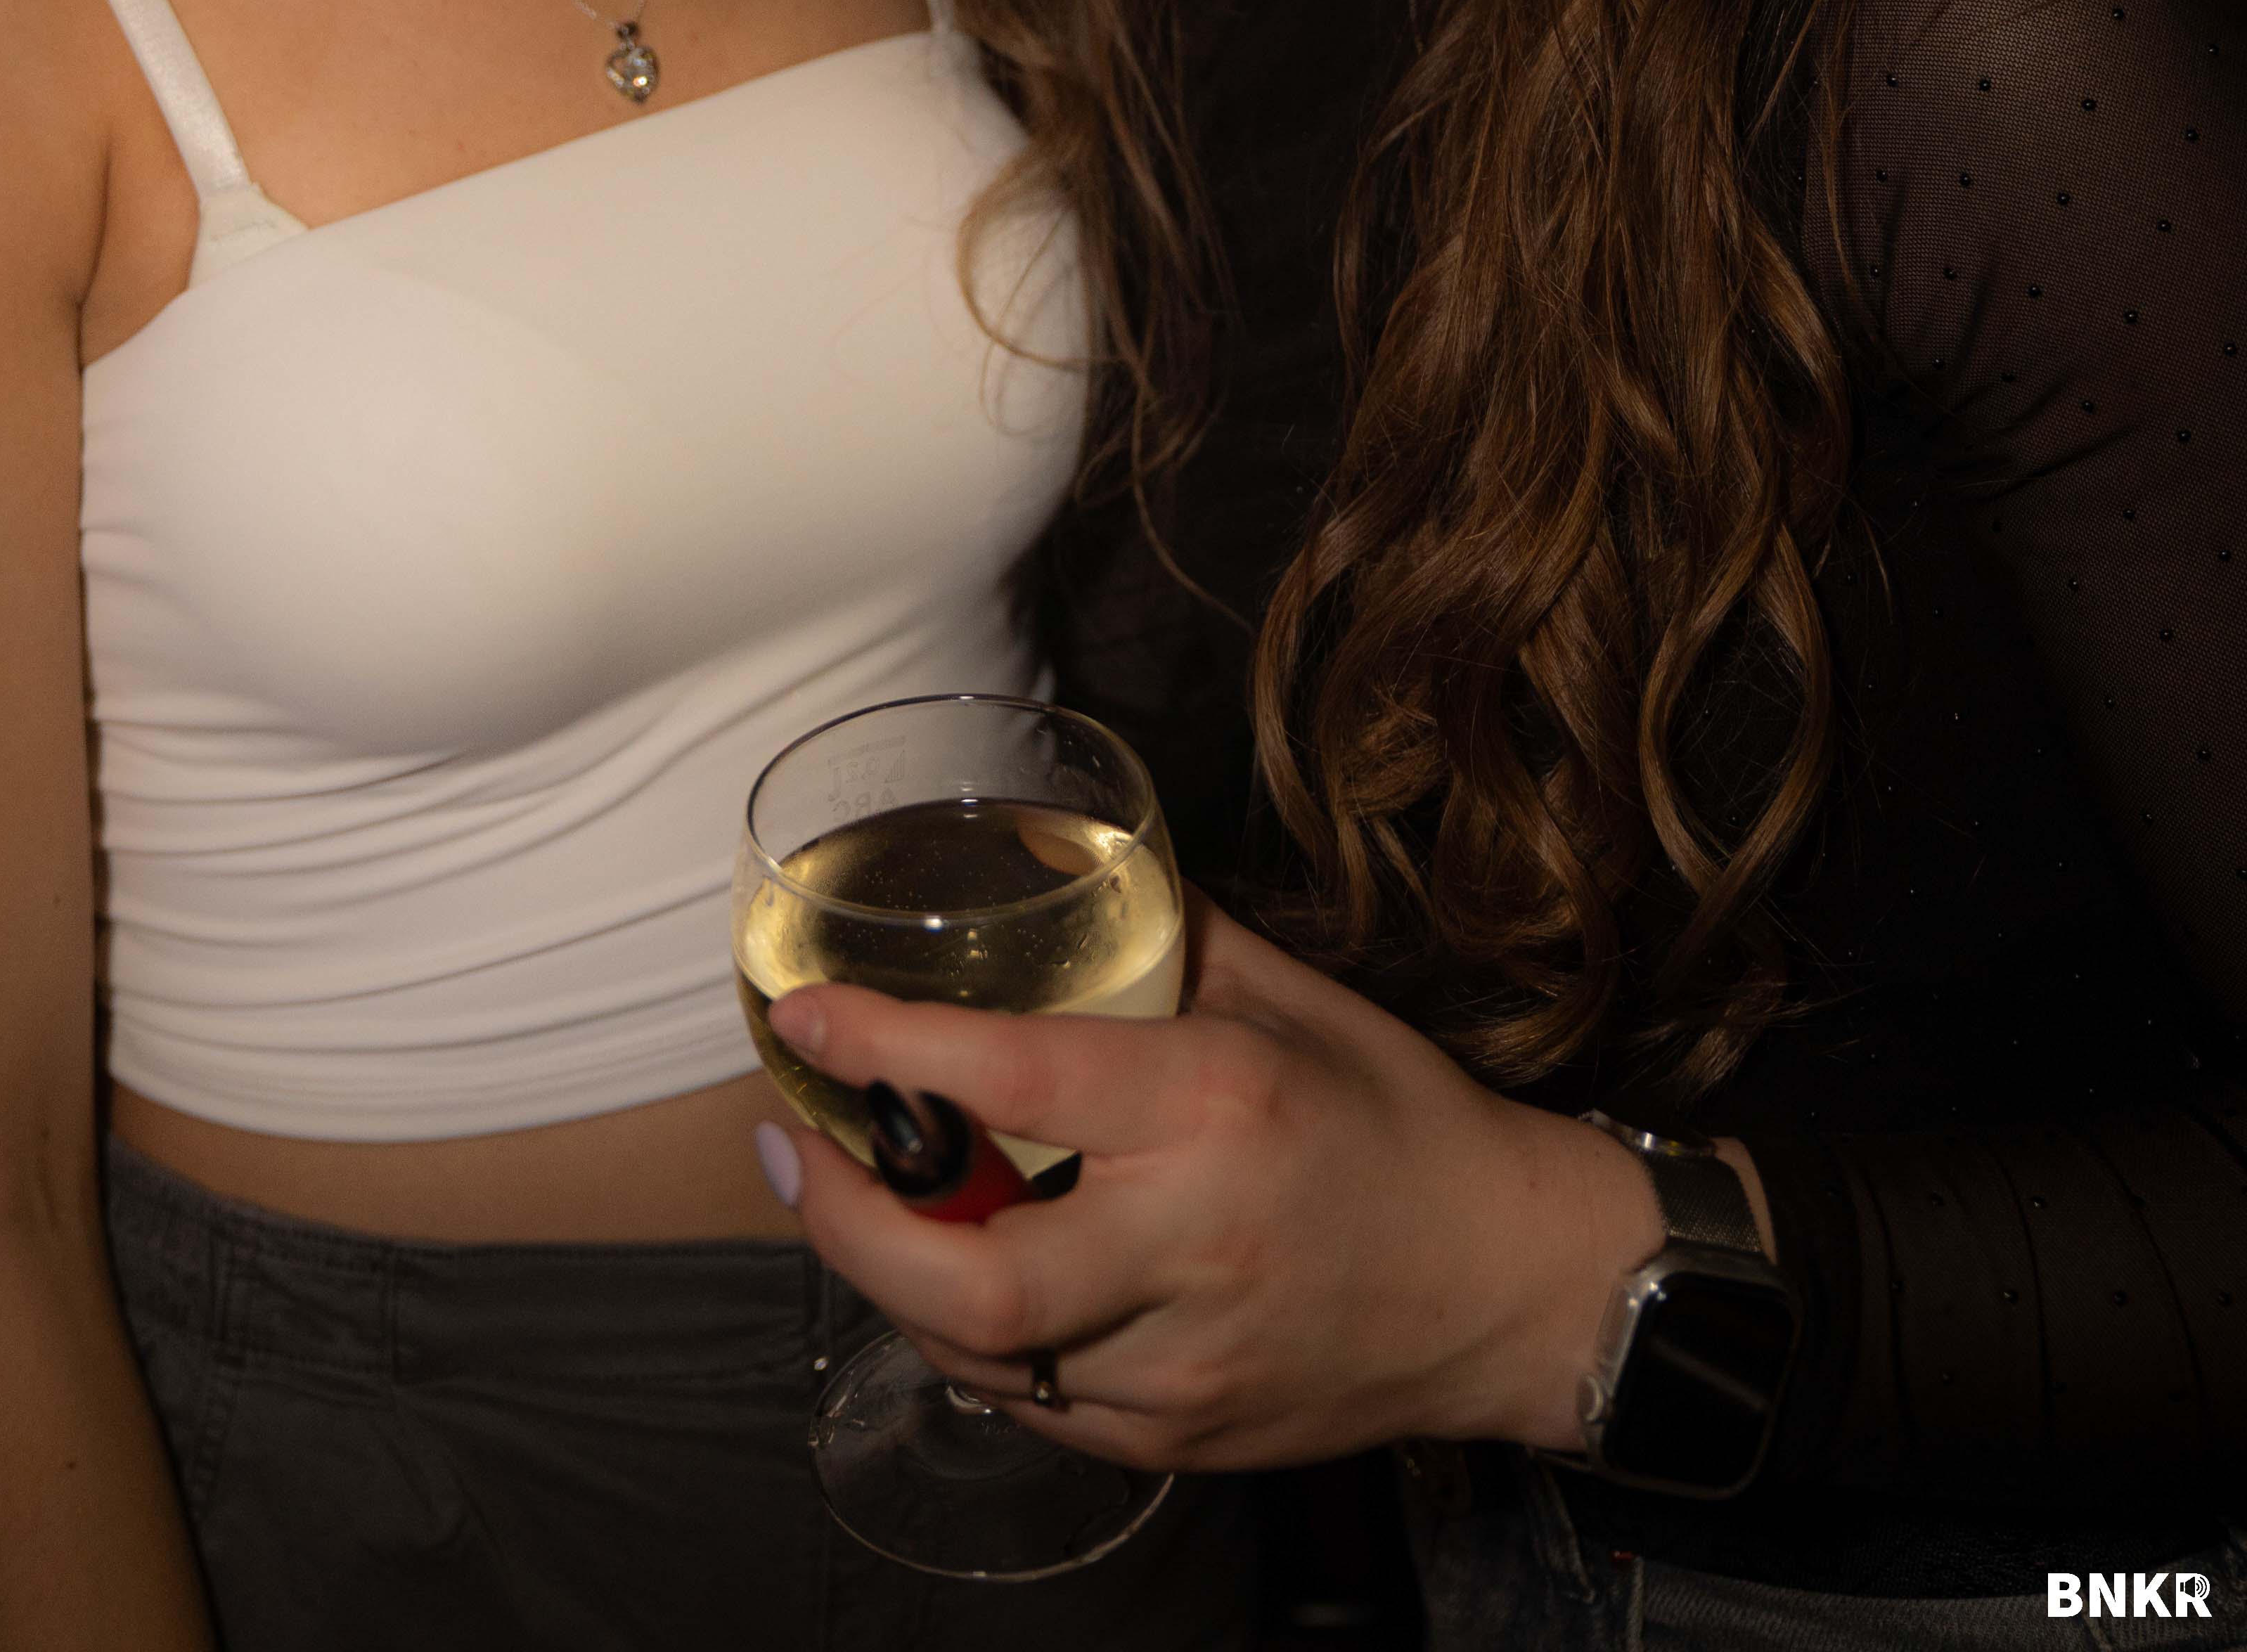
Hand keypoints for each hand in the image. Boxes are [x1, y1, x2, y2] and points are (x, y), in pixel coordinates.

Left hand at [764, 898, 1693, 1474]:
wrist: (1511, 1287)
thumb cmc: (1401, 1122)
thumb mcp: (1291, 1000)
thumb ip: (1167, 939)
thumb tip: (1062, 866)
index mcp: (1212, 1107)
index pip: (1012, 1077)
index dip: (889, 1048)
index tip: (810, 1017)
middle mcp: (1189, 1243)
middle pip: (967, 1279)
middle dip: (845, 1223)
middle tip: (793, 1153)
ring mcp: (1182, 1362)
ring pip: (980, 1354)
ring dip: (896, 1282)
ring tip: (862, 1206)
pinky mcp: (1182, 1437)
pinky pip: (1032, 1405)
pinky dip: (975, 1343)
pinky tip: (962, 1281)